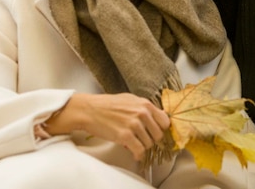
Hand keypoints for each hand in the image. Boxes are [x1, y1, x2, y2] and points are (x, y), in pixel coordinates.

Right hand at [45, 93, 169, 160]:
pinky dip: (138, 154)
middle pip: (158, 135)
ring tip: (134, 144)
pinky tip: (134, 153)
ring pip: (149, 144)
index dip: (161, 129)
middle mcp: (142, 113)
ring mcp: (134, 125)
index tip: (155, 133)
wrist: (89, 110)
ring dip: (142, 146)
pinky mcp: (125, 136)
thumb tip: (162, 115)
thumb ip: (146, 107)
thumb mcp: (130, 100)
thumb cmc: (108, 104)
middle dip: (151, 139)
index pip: (165, 121)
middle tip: (142, 140)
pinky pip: (139, 150)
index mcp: (145, 104)